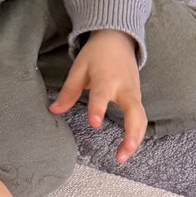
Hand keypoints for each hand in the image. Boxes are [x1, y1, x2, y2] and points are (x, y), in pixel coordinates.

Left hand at [48, 29, 145, 165]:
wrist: (118, 38)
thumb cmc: (96, 54)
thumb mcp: (79, 68)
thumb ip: (68, 91)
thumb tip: (54, 110)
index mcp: (106, 78)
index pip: (102, 95)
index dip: (98, 109)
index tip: (94, 123)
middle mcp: (124, 88)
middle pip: (135, 113)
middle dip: (131, 135)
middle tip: (120, 156)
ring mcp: (134, 93)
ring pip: (141, 119)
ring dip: (136, 139)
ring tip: (122, 158)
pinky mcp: (138, 97)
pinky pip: (141, 118)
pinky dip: (137, 134)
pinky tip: (128, 149)